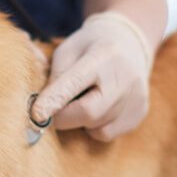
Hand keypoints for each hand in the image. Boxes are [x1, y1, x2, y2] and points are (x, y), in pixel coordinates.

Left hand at [31, 11, 152, 141]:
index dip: (54, 100)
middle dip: (63, 118)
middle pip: (89, 112)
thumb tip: (41, 109)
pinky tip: (96, 107)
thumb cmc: (88, 48)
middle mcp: (125, 77)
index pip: (75, 82)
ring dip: (79, 121)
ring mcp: (136, 96)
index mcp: (103, 55)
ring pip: (97, 127)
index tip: (36, 115)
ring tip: (81, 100)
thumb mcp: (67, 51)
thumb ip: (55, 76)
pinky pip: (107, 134)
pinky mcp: (139, 113)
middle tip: (50, 113)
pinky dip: (94, 127)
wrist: (128, 43)